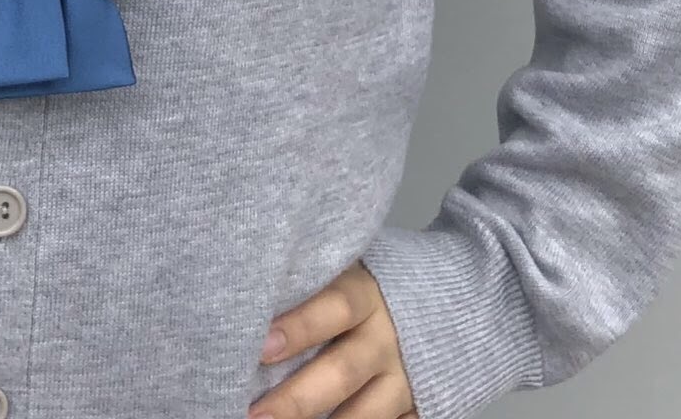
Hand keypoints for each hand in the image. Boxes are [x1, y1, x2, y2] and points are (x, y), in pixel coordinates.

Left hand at [247, 257, 417, 418]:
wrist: (436, 302)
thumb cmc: (361, 289)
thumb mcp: (343, 274)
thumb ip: (307, 288)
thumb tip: (245, 309)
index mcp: (367, 295)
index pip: (336, 307)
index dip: (300, 327)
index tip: (261, 348)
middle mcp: (387, 339)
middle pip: (342, 371)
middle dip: (296, 399)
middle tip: (255, 416)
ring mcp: (404, 379)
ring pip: (364, 415)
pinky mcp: (416, 408)